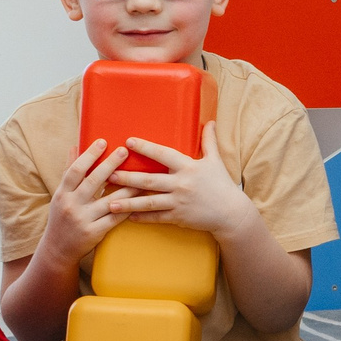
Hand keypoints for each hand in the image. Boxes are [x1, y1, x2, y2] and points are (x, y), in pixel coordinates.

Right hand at [37, 138, 134, 264]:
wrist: (57, 249)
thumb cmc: (61, 216)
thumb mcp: (61, 194)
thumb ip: (69, 171)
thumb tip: (74, 146)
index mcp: (62, 193)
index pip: (75, 170)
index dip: (89, 155)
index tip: (103, 142)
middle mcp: (71, 205)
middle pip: (93, 181)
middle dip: (110, 164)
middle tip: (124, 151)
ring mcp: (83, 219)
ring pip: (109, 200)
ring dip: (127, 187)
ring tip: (141, 175)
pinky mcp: (94, 233)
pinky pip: (115, 218)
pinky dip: (128, 208)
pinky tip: (140, 199)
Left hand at [112, 123, 256, 237]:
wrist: (231, 213)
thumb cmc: (222, 185)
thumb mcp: (216, 161)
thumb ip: (209, 141)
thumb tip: (210, 122)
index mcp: (188, 167)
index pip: (163, 154)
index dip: (146, 147)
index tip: (128, 141)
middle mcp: (181, 184)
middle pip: (149, 180)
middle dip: (128, 177)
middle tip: (109, 174)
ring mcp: (179, 202)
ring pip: (148, 202)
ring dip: (128, 202)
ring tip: (109, 202)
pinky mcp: (179, 217)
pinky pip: (156, 218)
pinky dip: (141, 218)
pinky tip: (127, 217)